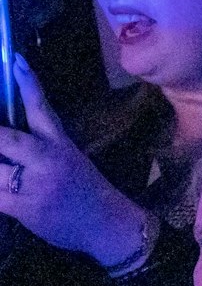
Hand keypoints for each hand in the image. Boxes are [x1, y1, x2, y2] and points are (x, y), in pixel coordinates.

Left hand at [0, 57, 151, 265]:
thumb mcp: (68, 160)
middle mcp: (47, 161)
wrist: (107, 225)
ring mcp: (34, 186)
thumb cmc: (86, 190)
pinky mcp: (23, 208)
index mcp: (61, 145)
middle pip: (5, 138)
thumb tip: (4, 137)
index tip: (16, 60)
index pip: (42, 109)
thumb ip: (37, 148)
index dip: (28, 85)